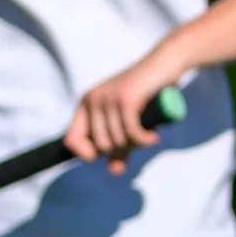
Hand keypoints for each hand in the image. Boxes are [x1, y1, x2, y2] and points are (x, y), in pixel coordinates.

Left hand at [67, 55, 179, 172]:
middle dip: (122, 149)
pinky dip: (144, 139)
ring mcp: (108, 98)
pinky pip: (131, 133)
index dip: (87, 154)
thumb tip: (114, 171)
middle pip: (100, 146)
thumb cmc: (146, 93)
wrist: (164, 64)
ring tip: (147, 134)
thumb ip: (119, 147)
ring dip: (136, 144)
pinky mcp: (126, 99)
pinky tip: (153, 136)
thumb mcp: (128, 123)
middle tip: (138, 140)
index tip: (107, 154)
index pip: (71, 140)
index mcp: (86, 104)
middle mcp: (93, 100)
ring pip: (117, 140)